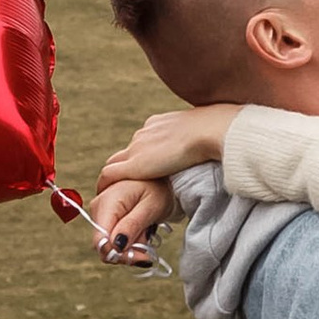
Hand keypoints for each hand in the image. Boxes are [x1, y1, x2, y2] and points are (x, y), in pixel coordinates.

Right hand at [89, 171, 174, 264]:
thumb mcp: (150, 207)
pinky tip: (142, 231)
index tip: (143, 257)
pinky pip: (114, 239)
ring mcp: (101, 213)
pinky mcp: (106, 218)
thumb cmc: (158, 187)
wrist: (159, 177)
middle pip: (105, 245)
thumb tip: (116, 246)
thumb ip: (132, 225)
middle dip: (129, 251)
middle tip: (149, 245)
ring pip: (110, 245)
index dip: (120, 255)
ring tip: (147, 231)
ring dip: (132, 246)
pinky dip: (130, 241)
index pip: (101, 241)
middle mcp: (99, 208)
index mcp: (108, 202)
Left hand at [102, 105, 238, 182]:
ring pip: (115, 162)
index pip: (141, 142)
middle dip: (123, 167)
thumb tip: (201, 150)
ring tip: (111, 193)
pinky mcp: (135, 164)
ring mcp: (137, 148)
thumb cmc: (213, 134)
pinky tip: (105, 194)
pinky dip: (105, 184)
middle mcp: (143, 133)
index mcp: (157, 124)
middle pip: (125, 152)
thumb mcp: (200, 134)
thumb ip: (193, 141)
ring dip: (113, 177)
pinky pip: (110, 174)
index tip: (144, 169)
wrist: (208, 132)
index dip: (140, 157)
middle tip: (121, 185)